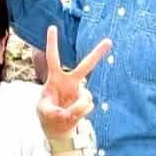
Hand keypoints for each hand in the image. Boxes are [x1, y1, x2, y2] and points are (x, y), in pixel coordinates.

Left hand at [37, 25, 111, 139]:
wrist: (57, 128)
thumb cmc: (47, 115)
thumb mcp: (45, 113)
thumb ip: (59, 111)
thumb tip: (78, 108)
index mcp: (55, 78)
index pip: (53, 58)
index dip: (52, 43)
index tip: (53, 27)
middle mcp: (70, 82)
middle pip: (85, 66)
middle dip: (97, 54)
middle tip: (109, 41)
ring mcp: (80, 91)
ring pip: (85, 97)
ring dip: (77, 108)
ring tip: (66, 116)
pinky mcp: (86, 101)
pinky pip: (87, 107)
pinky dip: (80, 114)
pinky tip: (72, 116)